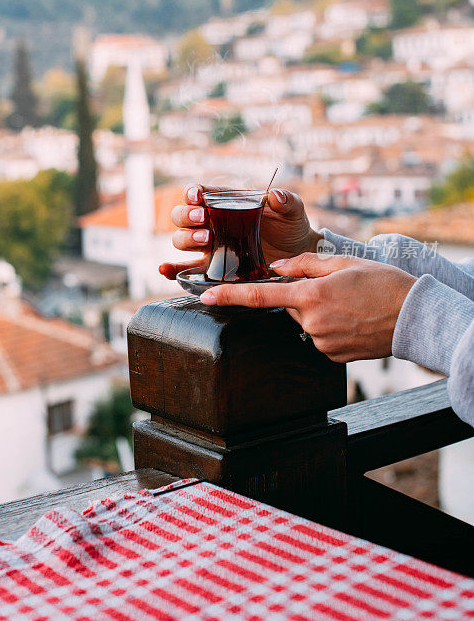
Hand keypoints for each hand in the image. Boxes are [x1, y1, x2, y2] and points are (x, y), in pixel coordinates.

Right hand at [159, 183, 320, 279]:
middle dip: (187, 216)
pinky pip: (185, 268)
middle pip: (183, 216)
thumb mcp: (292, 210)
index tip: (197, 197)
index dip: (192, 193)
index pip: (199, 194)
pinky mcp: (212, 267)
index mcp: (225, 203)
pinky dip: (172, 269)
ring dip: (185, 239)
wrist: (297, 254)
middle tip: (203, 220)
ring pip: (181, 240)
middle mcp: (212, 223)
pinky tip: (165, 269)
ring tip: (206, 241)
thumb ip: (287, 201)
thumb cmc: (291, 226)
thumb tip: (276, 195)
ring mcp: (210, 246)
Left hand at [198, 253, 415, 362]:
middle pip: (291, 307)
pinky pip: (321, 338)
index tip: (205, 296)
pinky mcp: (333, 357)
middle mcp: (311, 322)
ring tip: (351, 305)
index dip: (229, 296)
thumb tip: (278, 266)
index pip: (260, 297)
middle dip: (305, 296)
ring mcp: (322, 343)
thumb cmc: (383, 284)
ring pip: (307, 323)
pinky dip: (331, 328)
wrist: (415, 317)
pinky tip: (353, 321)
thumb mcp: (344, 263)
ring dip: (320, 312)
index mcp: (310, 296)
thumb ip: (304, 263)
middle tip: (337, 289)